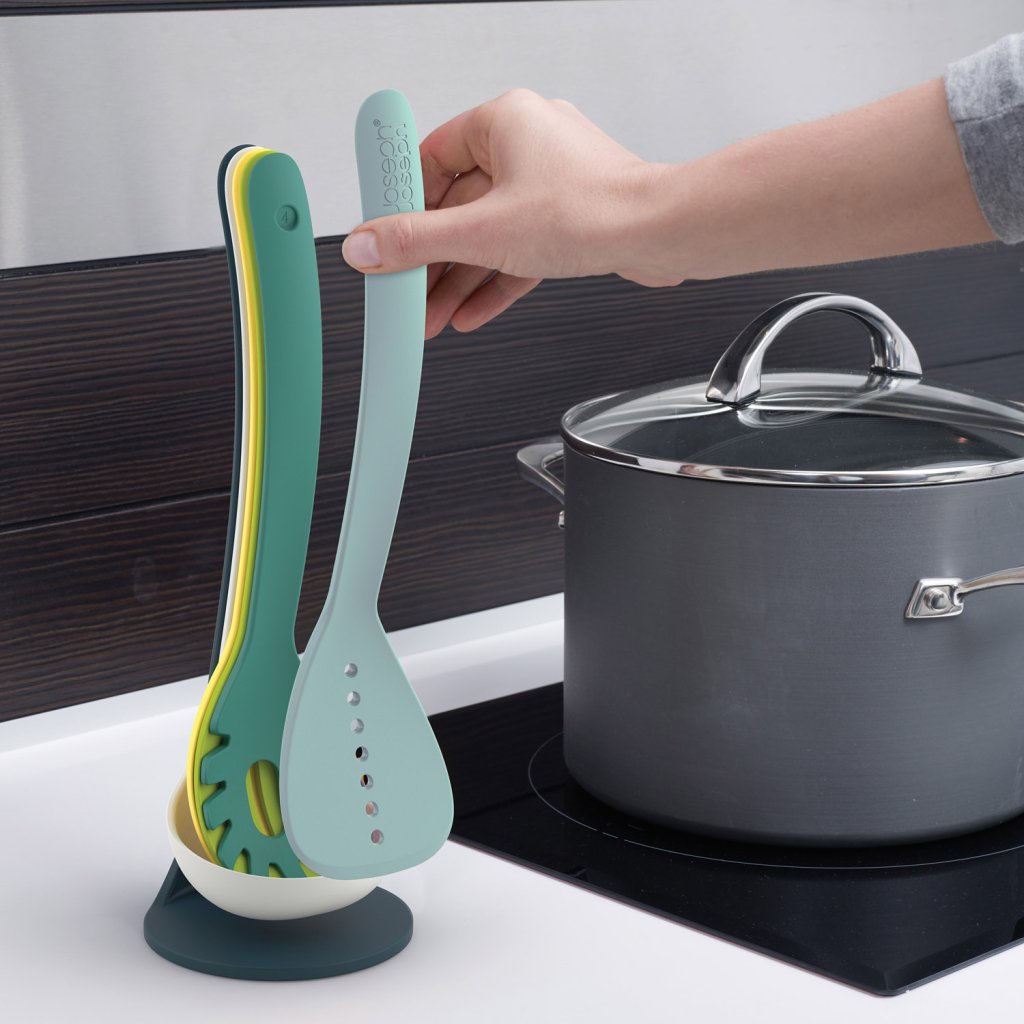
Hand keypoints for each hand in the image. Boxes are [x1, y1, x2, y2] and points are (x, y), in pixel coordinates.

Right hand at [341, 89, 677, 338]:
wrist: (660, 236)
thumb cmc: (593, 211)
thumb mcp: (483, 233)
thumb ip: (417, 241)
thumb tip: (368, 247)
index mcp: (502, 121)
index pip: (429, 159)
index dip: (401, 203)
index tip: (380, 231)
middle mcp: (526, 145)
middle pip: (457, 205)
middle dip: (432, 259)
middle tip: (406, 290)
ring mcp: (550, 183)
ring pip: (489, 233)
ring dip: (460, 278)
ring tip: (433, 316)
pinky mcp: (568, 218)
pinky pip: (518, 248)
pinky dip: (495, 279)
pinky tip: (471, 312)